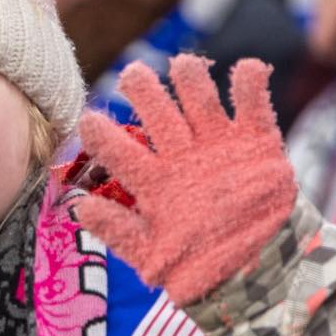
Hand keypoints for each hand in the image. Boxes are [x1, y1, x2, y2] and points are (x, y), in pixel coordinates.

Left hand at [75, 55, 297, 305]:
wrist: (257, 269)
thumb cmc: (198, 265)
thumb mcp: (152, 257)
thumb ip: (119, 231)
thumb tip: (78, 208)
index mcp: (153, 180)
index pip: (120, 152)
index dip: (103, 137)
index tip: (88, 122)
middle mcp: (181, 155)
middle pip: (157, 112)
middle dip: (144, 90)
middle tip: (132, 74)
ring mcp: (218, 144)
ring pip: (199, 100)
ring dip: (191, 80)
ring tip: (182, 66)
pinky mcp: (256, 142)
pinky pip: (253, 106)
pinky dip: (250, 85)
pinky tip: (246, 71)